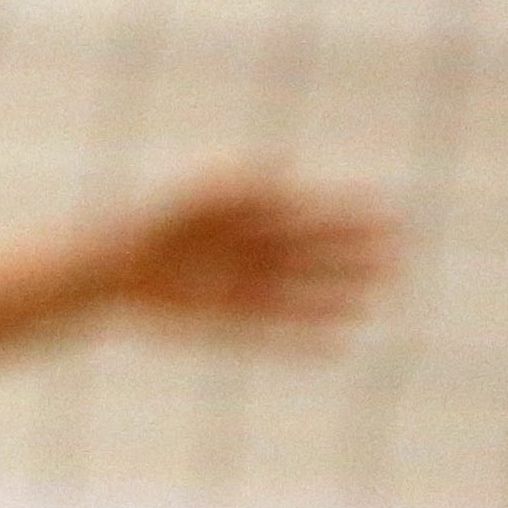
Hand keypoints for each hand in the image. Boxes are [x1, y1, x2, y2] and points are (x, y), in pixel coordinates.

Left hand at [106, 174, 396, 332]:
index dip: (348, 210)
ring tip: (374, 299)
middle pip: (313, 252)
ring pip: (301, 292)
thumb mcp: (193, 198)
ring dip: (336, 294)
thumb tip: (285, 163)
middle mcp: (250, 252)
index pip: (310, 212)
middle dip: (353, 252)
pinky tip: (336, 344)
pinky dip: (304, 337)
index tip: (387, 208)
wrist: (109, 269)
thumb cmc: (148, 223)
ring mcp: (242, 287)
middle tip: (398, 255)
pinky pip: (275, 332)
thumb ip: (237, 182)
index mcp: (246, 216)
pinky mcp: (226, 321)